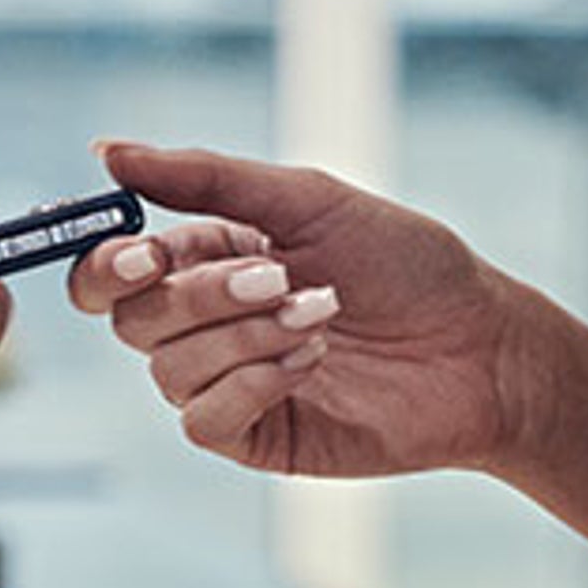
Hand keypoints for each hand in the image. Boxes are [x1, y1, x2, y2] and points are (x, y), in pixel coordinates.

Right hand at [70, 140, 528, 478]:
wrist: (480, 345)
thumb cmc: (406, 264)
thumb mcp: (307, 200)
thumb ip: (204, 178)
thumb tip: (107, 152)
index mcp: (206, 258)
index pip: (111, 271)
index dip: (108, 265)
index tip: (147, 254)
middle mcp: (206, 323)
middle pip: (131, 320)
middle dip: (201, 296)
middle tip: (279, 277)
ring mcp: (227, 382)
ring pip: (167, 369)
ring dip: (245, 335)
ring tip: (321, 316)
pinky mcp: (255, 435)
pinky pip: (202, 419)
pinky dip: (252, 383)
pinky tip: (310, 363)